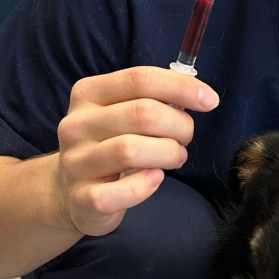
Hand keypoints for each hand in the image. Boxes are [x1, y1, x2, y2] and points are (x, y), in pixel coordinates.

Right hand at [53, 66, 219, 237]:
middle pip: (141, 113)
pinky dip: (147, 185)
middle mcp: (76, 125)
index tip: (209, 100)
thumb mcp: (120, 113)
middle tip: (185, 138)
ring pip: (131, 150)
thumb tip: (196, 93)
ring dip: (168, 154)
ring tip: (175, 158)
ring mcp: (76, 162)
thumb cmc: (108, 145)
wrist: (68, 192)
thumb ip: (151, 98)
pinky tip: (154, 179)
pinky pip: (123, 191)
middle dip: (178, 125)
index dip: (180, 87)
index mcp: (88, 94)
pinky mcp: (83, 198)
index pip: (139, 79)